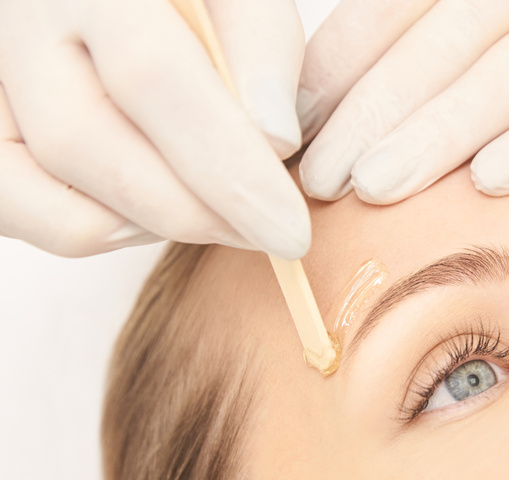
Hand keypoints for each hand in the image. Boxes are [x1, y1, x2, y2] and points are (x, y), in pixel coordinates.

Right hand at [0, 0, 309, 257]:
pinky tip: (161, 211)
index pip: (151, 75)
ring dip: (151, 225)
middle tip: (269, 235)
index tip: (290, 229)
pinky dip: (100, 230)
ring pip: (45, 192)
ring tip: (223, 216)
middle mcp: (15, 24)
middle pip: (85, 143)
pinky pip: (22, 210)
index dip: (226, 166)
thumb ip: (259, 46)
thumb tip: (273, 143)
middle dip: (194, 212)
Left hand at [297, 0, 508, 202]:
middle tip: (320, 181)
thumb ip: (425, 18)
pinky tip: (495, 180)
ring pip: (507, 75)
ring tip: (377, 187)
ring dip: (439, 133)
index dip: (332, 74)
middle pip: (434, 49)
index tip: (293, 133)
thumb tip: (330, 96)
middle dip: (369, 117)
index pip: (383, 13)